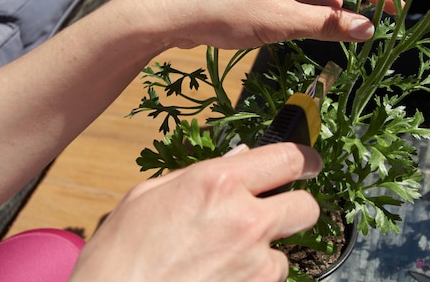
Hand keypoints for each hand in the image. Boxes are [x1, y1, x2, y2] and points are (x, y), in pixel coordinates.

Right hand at [69, 143, 321, 281]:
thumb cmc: (121, 253)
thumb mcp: (150, 195)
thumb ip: (200, 176)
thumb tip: (235, 166)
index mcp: (218, 183)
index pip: (288, 158)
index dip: (305, 160)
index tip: (308, 165)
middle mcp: (246, 221)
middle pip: (306, 207)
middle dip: (295, 207)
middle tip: (274, 212)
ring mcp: (254, 265)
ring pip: (286, 252)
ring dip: (265, 253)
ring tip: (226, 260)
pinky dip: (252, 280)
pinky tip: (221, 278)